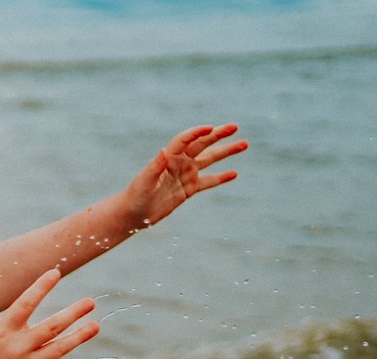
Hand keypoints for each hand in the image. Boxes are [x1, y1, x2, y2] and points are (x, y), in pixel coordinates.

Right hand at [0, 270, 98, 358]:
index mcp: (2, 331)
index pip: (27, 302)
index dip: (42, 286)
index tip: (56, 272)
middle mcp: (16, 348)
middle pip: (52, 326)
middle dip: (74, 313)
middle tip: (91, 302)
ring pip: (57, 351)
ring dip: (78, 338)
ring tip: (95, 326)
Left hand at [123, 123, 245, 228]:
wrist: (133, 214)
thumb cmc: (135, 196)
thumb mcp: (144, 182)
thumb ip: (155, 166)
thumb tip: (163, 151)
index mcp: (169, 157)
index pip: (186, 140)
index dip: (198, 132)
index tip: (211, 128)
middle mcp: (180, 162)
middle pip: (202, 144)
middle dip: (219, 135)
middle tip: (235, 127)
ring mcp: (186, 174)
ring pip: (210, 159)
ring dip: (226, 152)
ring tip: (244, 144)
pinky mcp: (189, 189)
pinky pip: (209, 181)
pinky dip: (221, 177)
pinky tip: (234, 173)